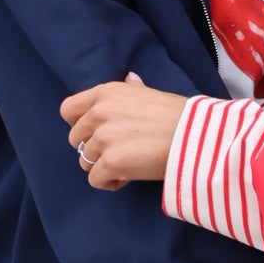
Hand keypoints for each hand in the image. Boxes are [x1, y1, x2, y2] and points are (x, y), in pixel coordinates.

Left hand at [61, 73, 187, 188]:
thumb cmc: (179, 115)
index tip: (96, 133)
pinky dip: (109, 182)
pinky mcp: (111, 163)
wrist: (195, 136)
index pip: (68, 110)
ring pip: (85, 161)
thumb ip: (132, 89)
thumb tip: (130, 79)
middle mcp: (98, 114)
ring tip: (126, 166)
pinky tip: (127, 178)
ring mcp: (103, 139)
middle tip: (117, 152)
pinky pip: (95, 179)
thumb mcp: (150, 93)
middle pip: (75, 139)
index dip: (79, 124)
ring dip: (103, 166)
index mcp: (106, 94)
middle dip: (93, 148)